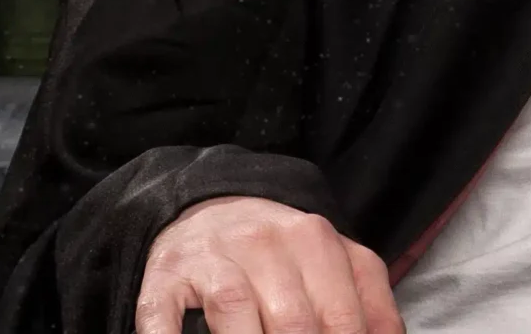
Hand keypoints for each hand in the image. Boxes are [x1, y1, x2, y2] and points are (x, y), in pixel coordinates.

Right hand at [136, 196, 400, 333]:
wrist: (205, 209)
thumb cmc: (278, 253)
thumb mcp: (333, 262)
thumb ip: (366, 301)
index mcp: (317, 240)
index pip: (344, 318)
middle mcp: (265, 243)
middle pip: (295, 323)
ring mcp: (213, 258)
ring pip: (237, 312)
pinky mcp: (166, 277)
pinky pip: (164, 316)